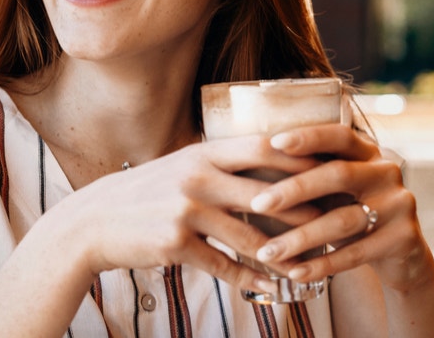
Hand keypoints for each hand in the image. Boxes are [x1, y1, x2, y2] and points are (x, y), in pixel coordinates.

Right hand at [50, 136, 318, 294]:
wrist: (94, 222)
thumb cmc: (147, 192)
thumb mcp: (182, 165)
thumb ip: (221, 162)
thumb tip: (269, 151)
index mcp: (204, 153)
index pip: (264, 147)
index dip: (301, 155)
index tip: (334, 165)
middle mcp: (197, 177)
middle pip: (266, 193)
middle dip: (307, 208)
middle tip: (339, 219)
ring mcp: (186, 211)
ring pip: (249, 236)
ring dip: (284, 253)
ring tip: (313, 262)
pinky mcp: (175, 244)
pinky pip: (223, 264)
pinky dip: (250, 277)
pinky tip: (273, 285)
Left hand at [246, 124, 432, 292]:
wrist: (402, 254)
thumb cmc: (353, 213)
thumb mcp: (336, 190)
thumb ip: (311, 175)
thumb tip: (253, 166)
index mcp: (369, 152)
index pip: (340, 136)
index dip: (309, 137)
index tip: (274, 143)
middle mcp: (387, 172)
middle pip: (339, 175)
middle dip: (294, 189)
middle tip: (258, 204)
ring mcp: (400, 204)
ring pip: (343, 220)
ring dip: (301, 238)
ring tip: (267, 252)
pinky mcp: (403, 238)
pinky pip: (356, 253)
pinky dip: (321, 264)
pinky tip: (294, 272)